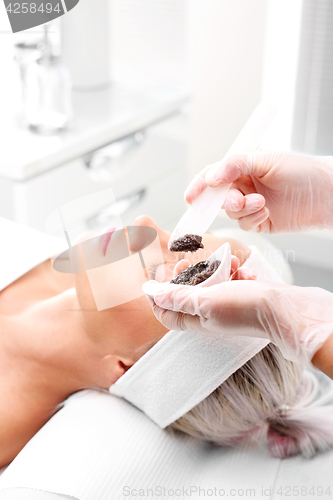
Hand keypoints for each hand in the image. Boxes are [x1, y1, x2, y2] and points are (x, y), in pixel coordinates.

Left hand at [150, 279, 332, 367]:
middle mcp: (209, 313)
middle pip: (186, 295)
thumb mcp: (205, 301)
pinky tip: (241, 269)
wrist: (283, 308)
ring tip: (225, 264)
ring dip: (214, 270)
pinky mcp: (241, 294)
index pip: (167, 314)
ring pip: (209, 283)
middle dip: (185, 277)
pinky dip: (233, 272)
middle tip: (185, 264)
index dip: (157, 298)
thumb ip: (179, 297)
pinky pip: (230, 280)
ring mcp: (226, 303)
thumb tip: (153, 294)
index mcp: (197, 319)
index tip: (156, 280)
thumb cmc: (245, 308)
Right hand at [185, 151, 332, 232]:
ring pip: (230, 212)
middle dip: (224, 201)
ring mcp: (250, 204)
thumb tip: (212, 176)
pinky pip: (244, 224)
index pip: (213, 175)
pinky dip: (252, 219)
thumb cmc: (301, 170)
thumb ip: (236, 165)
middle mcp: (243, 185)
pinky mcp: (259, 221)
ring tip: (261, 202)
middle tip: (237, 200)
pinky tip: (266, 211)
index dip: (200, 186)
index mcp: (241, 167)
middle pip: (217, 197)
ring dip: (242, 209)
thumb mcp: (266, 159)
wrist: (326, 194)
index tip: (192, 197)